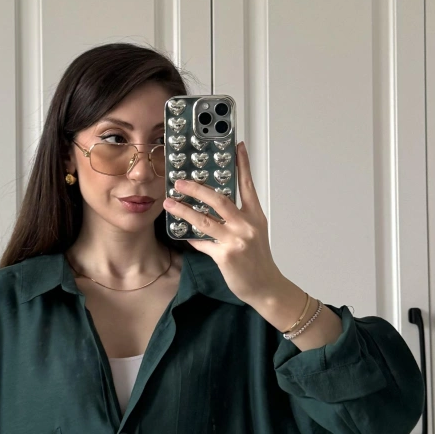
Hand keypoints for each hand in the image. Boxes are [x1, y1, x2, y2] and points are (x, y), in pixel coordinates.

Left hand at [163, 142, 285, 305]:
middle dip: (197, 188)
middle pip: (220, 199)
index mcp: (255, 216)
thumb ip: (237, 219)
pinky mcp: (226, 256)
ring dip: (184, 210)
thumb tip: (214, 208)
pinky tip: (182, 233)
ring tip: (169, 203)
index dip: (242, 164)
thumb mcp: (254, 234)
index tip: (237, 147)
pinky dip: (191, 238)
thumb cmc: (258, 260)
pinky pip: (203, 243)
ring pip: (205, 220)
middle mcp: (246, 225)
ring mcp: (236, 240)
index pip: (248, 185)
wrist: (266, 286)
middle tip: (180, 181)